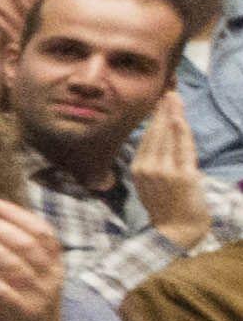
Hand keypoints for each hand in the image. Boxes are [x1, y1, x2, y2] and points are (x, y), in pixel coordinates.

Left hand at [0, 196, 72, 320]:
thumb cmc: (29, 310)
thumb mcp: (33, 280)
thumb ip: (21, 256)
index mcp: (56, 266)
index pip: (42, 231)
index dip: (16, 214)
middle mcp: (52, 278)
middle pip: (25, 242)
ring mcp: (40, 296)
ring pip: (13, 264)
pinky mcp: (24, 314)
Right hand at [134, 94, 210, 246]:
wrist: (176, 230)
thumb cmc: (166, 206)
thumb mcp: (150, 183)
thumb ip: (152, 162)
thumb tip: (157, 138)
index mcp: (138, 168)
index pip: (147, 136)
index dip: (153, 116)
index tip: (158, 99)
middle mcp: (147, 167)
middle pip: (156, 132)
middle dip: (162, 109)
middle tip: (167, 89)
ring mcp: (165, 171)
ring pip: (168, 136)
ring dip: (172, 113)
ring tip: (174, 96)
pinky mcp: (182, 175)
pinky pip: (182, 148)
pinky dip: (180, 130)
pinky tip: (178, 116)